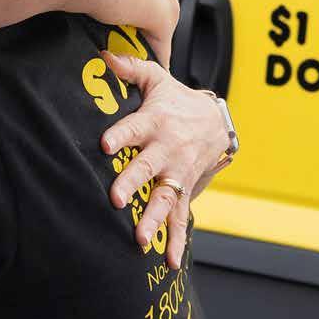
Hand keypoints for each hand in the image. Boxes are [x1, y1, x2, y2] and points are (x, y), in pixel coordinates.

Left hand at [99, 52, 229, 270]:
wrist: (216, 122)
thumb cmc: (176, 100)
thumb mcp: (157, 79)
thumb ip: (130, 67)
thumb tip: (101, 55)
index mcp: (155, 122)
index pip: (134, 128)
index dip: (120, 135)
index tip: (105, 145)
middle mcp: (167, 150)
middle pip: (147, 168)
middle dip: (133, 183)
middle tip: (116, 198)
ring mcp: (177, 174)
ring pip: (165, 198)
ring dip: (154, 219)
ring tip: (140, 239)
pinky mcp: (185, 190)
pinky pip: (181, 219)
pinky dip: (178, 242)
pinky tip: (170, 264)